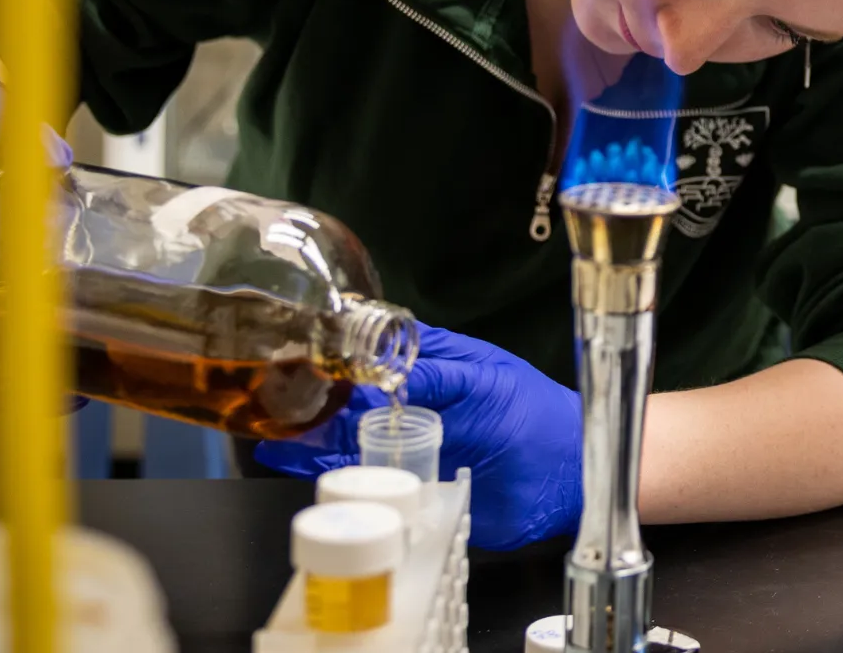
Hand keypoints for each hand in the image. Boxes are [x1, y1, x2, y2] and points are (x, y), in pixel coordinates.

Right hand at [254, 324, 583, 550]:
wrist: (569, 472)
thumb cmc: (536, 413)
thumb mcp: (484, 381)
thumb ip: (432, 378)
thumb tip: (375, 378)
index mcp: (430, 367)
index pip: (369, 355)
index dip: (334, 358)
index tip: (296, 362)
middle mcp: (413, 406)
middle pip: (350, 402)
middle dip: (312, 404)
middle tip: (273, 405)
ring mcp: (411, 447)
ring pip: (350, 442)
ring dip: (312, 442)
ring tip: (275, 438)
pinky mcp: (416, 487)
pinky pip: (369, 483)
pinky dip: (337, 478)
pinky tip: (305, 470)